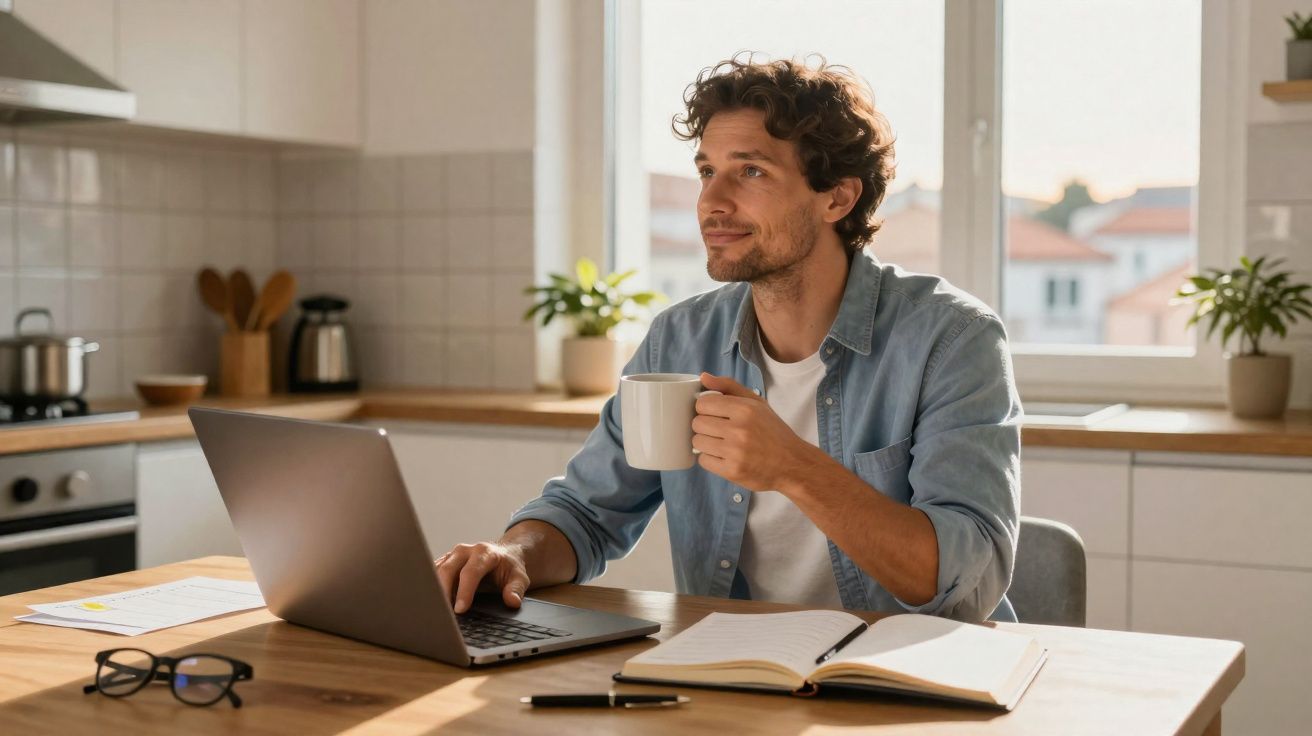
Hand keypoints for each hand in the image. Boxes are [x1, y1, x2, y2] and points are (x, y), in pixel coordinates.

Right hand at [435, 541, 529, 613]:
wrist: (504, 555)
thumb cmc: (509, 568)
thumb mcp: (519, 577)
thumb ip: (516, 589)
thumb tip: (512, 602)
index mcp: (484, 552)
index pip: (470, 572)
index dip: (464, 591)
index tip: (460, 610)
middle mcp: (465, 551)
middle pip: (448, 569)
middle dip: (443, 592)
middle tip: (444, 614)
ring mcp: (452, 555)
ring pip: (436, 571)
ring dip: (435, 591)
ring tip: (437, 611)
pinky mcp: (444, 562)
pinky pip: (432, 574)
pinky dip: (431, 589)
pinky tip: (434, 604)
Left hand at [692, 372, 819, 491]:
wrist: (792, 463)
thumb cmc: (772, 431)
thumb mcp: (757, 403)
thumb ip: (729, 386)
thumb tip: (703, 376)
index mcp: (745, 409)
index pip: (702, 404)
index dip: (705, 409)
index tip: (714, 414)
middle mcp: (739, 429)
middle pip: (697, 423)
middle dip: (705, 426)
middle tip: (718, 430)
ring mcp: (735, 452)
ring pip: (697, 442)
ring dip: (705, 443)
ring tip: (721, 444)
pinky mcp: (732, 471)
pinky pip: (703, 461)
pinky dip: (710, 459)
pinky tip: (724, 456)